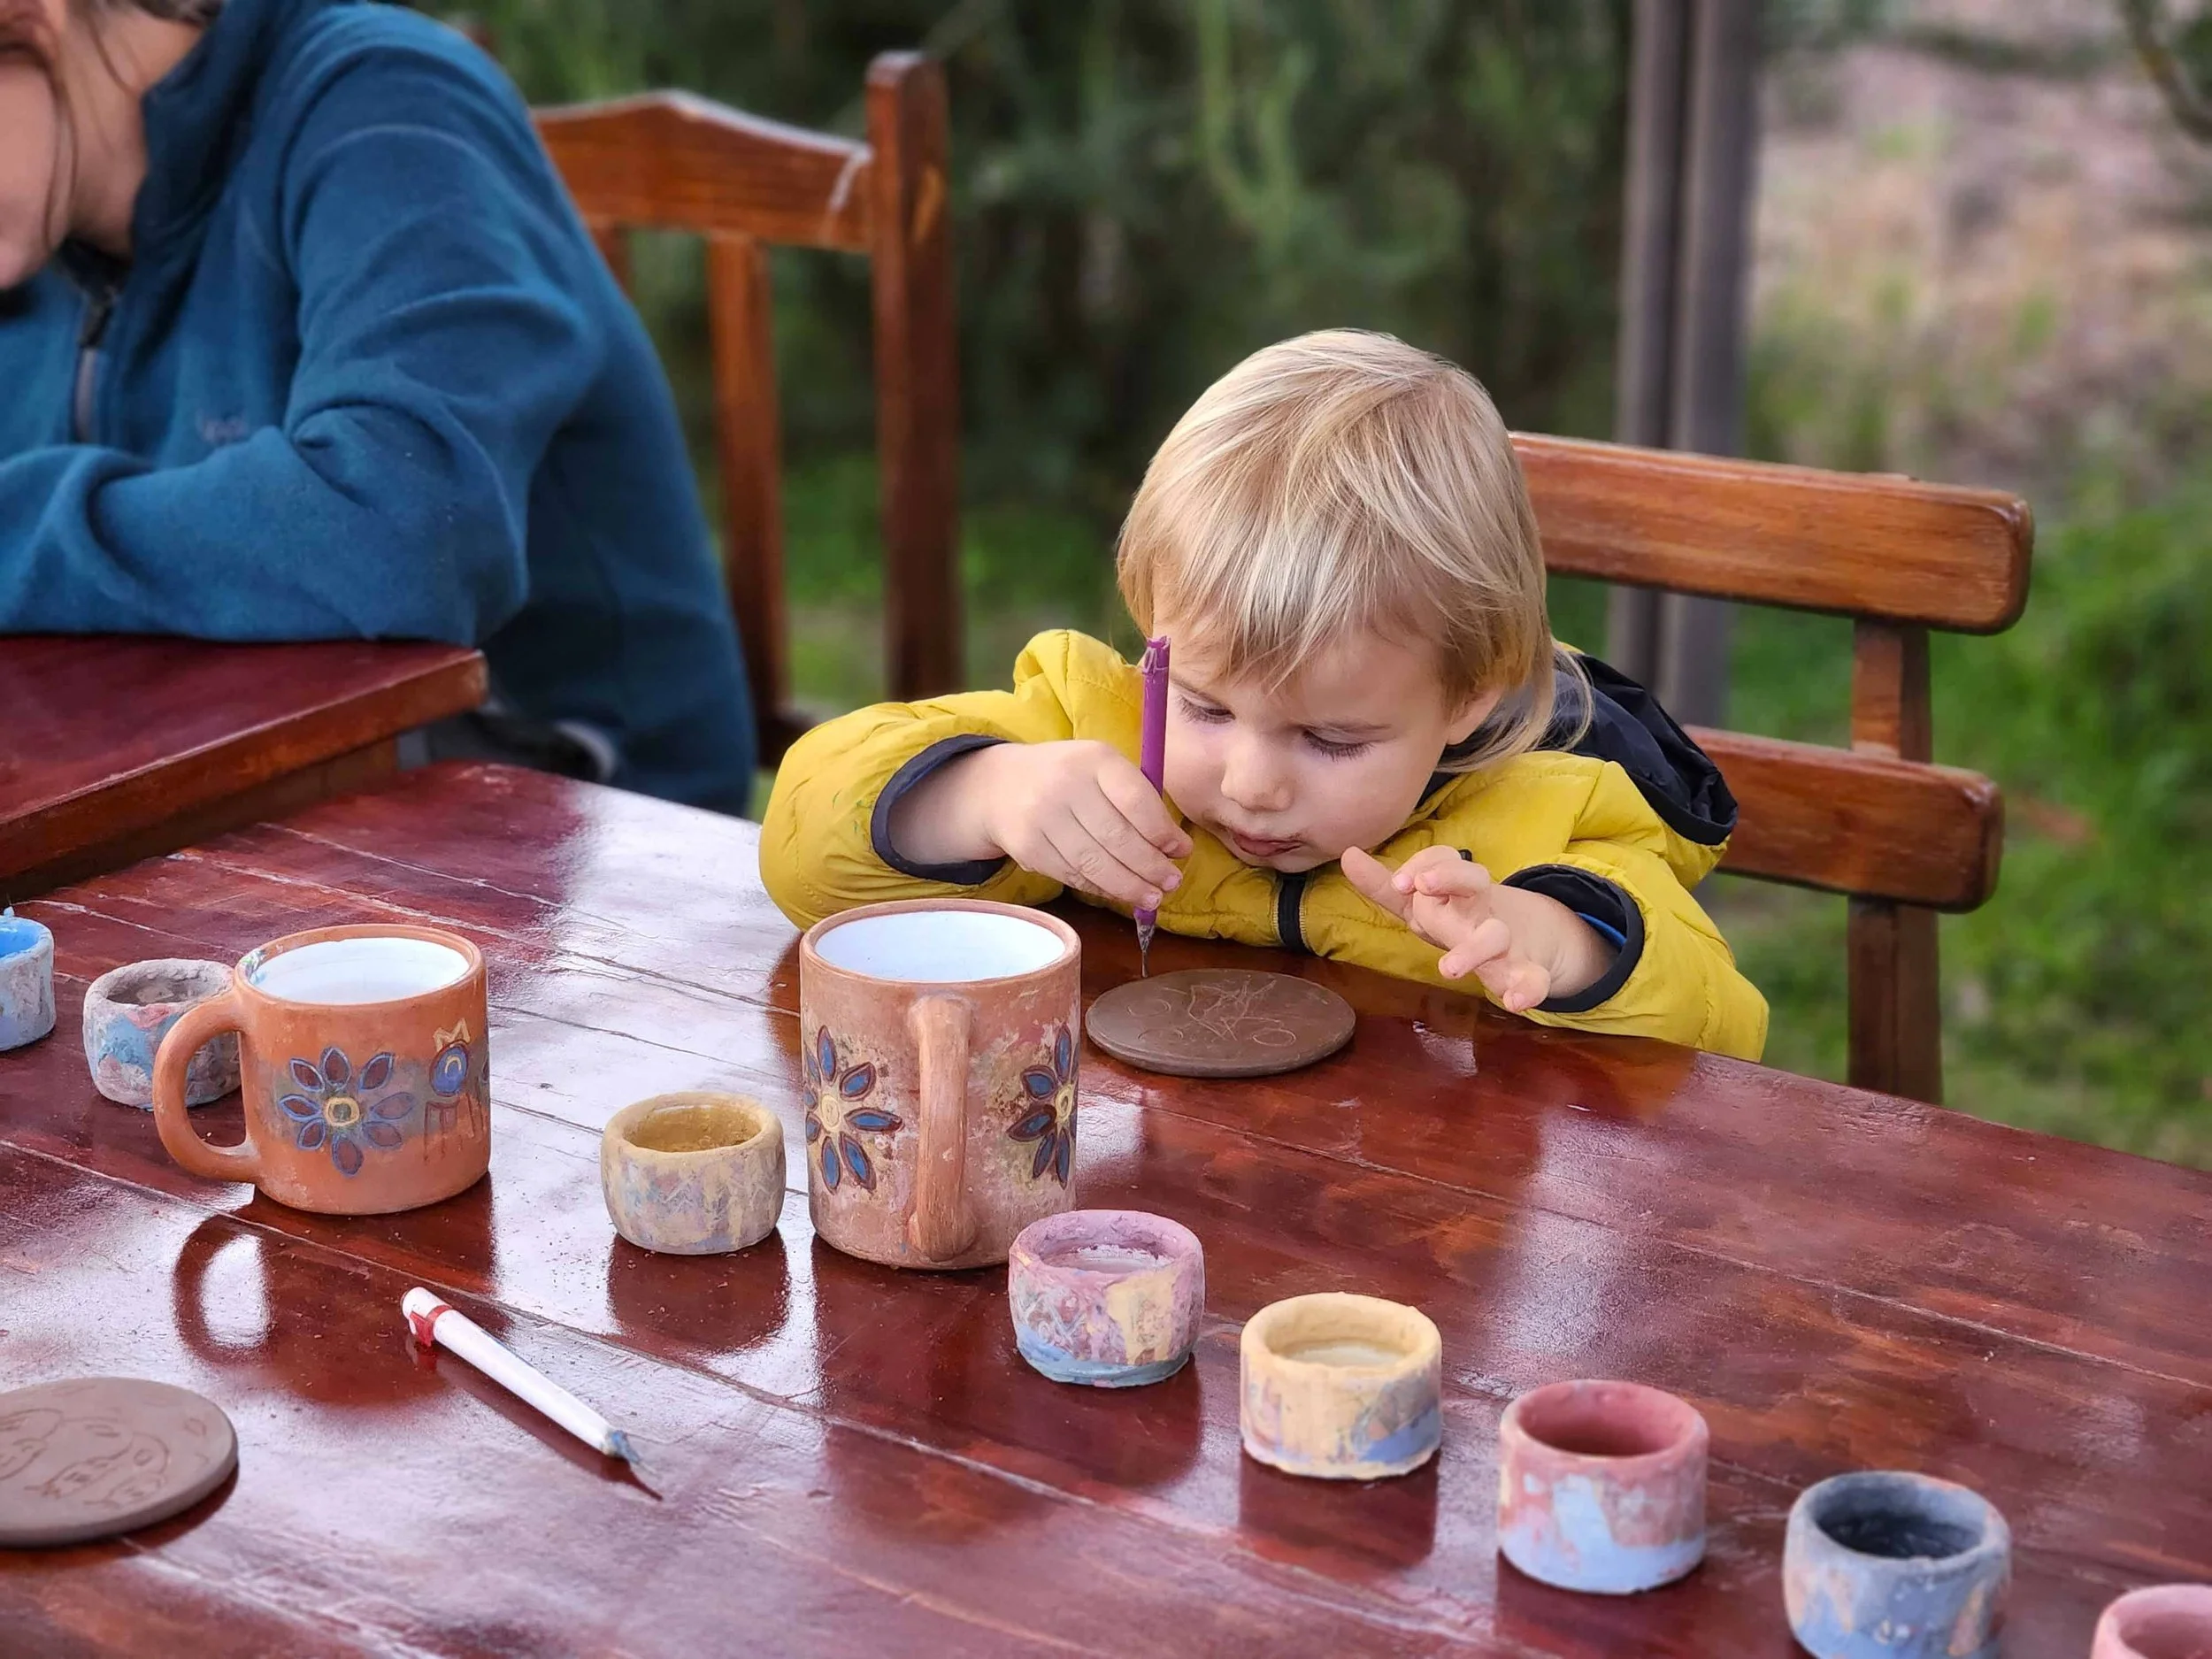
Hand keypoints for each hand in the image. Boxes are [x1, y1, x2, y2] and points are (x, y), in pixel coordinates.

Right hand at [892, 741, 1191, 910]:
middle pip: (1117, 837)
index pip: (1135, 800)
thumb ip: (1137, 799)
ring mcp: (1042, 817)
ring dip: (1129, 886)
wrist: (1001, 786)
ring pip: (1094, 863)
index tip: (1181, 851)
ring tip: (1153, 897)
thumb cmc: (1070, 778)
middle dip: (1150, 866)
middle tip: (1171, 883)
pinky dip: (1102, 889)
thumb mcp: (1102, 769)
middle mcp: (1065, 785)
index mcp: (1094, 759)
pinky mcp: (1028, 847)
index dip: (1162, 831)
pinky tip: (1120, 893)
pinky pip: (1073, 875)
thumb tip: (1175, 848)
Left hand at [1341, 845, 1607, 1012]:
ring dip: (1473, 950)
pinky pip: (1534, 978)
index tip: (1399, 881)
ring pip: (1495, 935)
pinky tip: (1515, 1003)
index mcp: (1455, 890)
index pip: (1443, 860)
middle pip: (1472, 881)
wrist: (1524, 938)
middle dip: (1449, 878)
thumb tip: (1347, 854)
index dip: (1423, 863)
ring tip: (1448, 969)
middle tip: (1421, 889)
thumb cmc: (1458, 918)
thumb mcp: (1421, 904)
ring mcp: (1503, 940)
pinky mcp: (1524, 971)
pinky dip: (1529, 990)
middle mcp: (1479, 907)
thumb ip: (1383, 886)